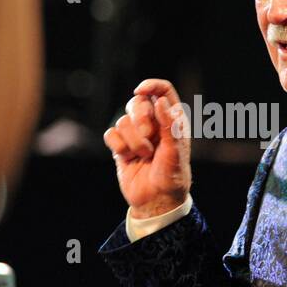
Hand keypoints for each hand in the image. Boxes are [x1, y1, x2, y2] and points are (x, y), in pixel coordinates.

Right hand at [103, 78, 191, 217]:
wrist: (156, 201)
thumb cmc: (172, 176)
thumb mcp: (175, 151)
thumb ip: (169, 125)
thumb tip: (160, 102)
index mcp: (171, 119)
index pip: (162, 90)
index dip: (151, 86)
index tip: (140, 91)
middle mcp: (153, 124)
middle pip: (138, 102)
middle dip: (140, 118)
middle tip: (148, 136)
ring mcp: (136, 135)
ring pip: (123, 120)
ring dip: (132, 140)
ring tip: (144, 156)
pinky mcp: (121, 147)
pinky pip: (110, 134)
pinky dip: (118, 146)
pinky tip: (128, 158)